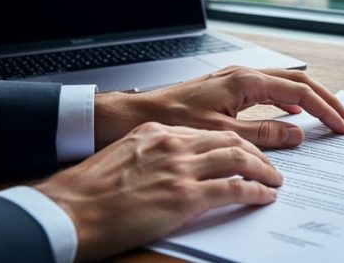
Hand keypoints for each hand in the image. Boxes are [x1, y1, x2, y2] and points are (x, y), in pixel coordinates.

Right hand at [35, 122, 280, 261]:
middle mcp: (174, 143)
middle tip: (270, 164)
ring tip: (275, 180)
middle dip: (256, 152)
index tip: (246, 148)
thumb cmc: (87, 190)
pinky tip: (265, 197)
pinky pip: (234, 189)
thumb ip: (154, 152)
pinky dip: (255, 192)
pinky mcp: (185, 197)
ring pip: (239, 159)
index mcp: (159, 132)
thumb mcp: (124, 156)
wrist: (68, 211)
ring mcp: (181, 169)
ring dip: (264, 170)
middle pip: (231, 140)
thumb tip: (172, 162)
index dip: (234, 141)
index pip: (208, 132)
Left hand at [93, 66, 343, 149]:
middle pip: (299, 81)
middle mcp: (244, 74)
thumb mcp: (222, 135)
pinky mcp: (229, 88)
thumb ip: (263, 135)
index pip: (299, 92)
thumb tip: (297, 134)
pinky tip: (293, 116)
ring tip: (328, 117)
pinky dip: (289, 101)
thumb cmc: (172, 120)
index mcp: (246, 81)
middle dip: (326, 100)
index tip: (341, 126)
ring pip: (286, 83)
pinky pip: (270, 90)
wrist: (135, 115)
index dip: (324, 109)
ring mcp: (237, 79)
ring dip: (310, 99)